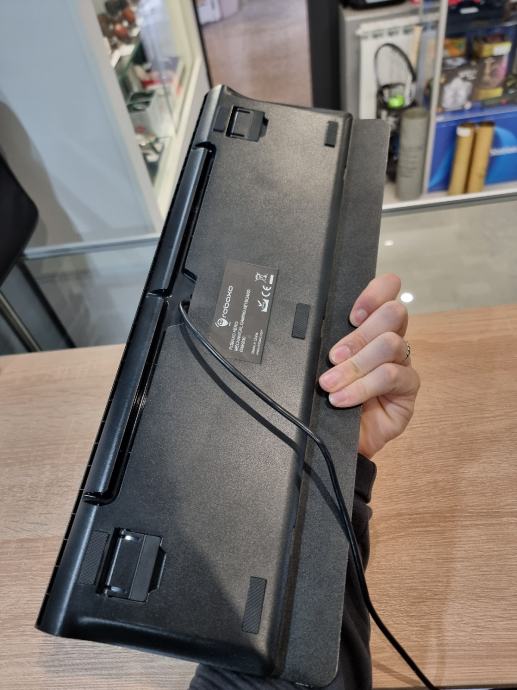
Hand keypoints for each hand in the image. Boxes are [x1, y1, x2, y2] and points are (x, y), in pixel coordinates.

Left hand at [318, 274, 419, 458]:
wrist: (334, 437)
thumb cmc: (329, 395)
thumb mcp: (324, 364)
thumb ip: (329, 342)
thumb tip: (318, 328)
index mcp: (371, 326)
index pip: (387, 292)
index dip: (375, 293)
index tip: (351, 314)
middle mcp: (391, 340)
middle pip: (393, 314)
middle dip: (360, 334)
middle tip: (333, 356)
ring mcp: (402, 364)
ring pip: (390, 344)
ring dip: (355, 365)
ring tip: (330, 384)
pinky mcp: (408, 389)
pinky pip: (391, 376)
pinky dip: (362, 387)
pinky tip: (343, 399)